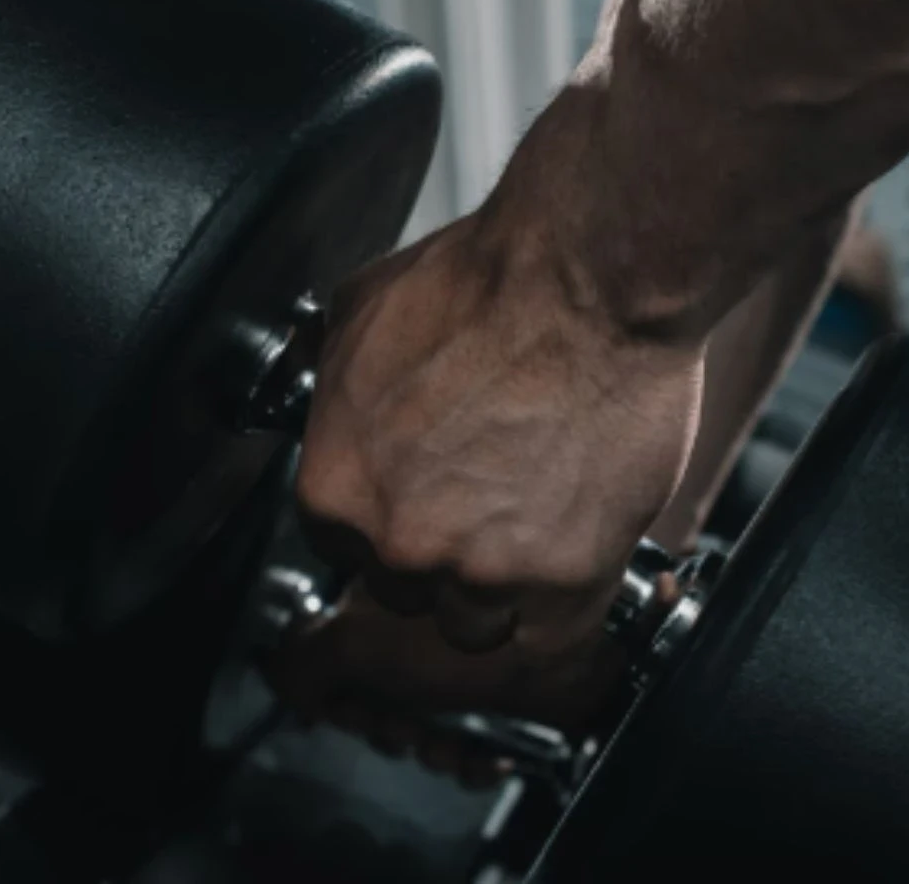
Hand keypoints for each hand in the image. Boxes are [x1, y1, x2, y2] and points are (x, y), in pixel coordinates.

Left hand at [287, 128, 704, 764]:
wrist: (587, 281)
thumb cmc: (485, 283)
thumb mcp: (359, 312)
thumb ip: (331, 376)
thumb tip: (321, 381)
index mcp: (335, 489)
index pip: (341, 549)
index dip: (385, 523)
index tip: (419, 503)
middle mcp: (398, 544)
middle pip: (406, 591)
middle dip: (440, 555)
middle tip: (484, 499)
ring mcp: (481, 573)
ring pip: (477, 624)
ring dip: (501, 587)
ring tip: (533, 518)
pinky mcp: (564, 582)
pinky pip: (554, 626)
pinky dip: (564, 596)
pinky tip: (574, 544)